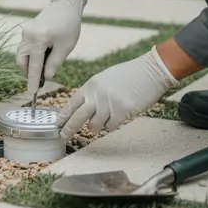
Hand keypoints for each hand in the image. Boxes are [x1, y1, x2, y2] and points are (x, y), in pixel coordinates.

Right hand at [15, 0, 87, 94]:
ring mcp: (25, 32)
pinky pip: (25, 47)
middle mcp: (28, 36)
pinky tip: (43, 56)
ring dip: (29, 64)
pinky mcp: (27, 30)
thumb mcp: (65, 48)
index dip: (32, 81)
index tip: (31, 93)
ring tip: (43, 68)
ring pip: (21, 54)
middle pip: (21, 61)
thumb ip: (54, 64)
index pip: (33, 66)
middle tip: (40, 80)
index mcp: (38, 40)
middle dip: (28, 72)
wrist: (65, 5)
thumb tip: (46, 78)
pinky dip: (31, 55)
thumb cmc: (69, 26)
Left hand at [56, 47, 177, 138]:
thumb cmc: (128, 75)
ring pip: (94, 125)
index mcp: (91, 85)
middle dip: (69, 129)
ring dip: (96, 127)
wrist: (150, 71)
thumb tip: (82, 108)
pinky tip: (117, 117)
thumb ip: (93, 93)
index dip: (63, 116)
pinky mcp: (122, 111)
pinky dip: (111, 125)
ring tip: (102, 121)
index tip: (57, 124)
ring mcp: (109, 103)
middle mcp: (97, 95)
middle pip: (78, 117)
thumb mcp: (104, 79)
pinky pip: (110, 126)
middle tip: (63, 136)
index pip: (72, 103)